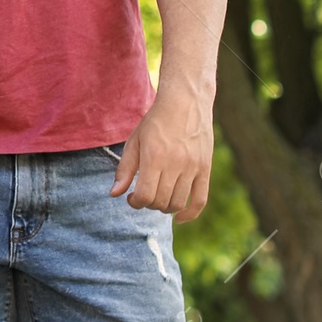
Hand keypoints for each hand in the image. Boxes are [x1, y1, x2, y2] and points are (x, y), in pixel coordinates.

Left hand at [110, 87, 212, 218]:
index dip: (135, 202)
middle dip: (148, 204)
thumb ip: (125, 169)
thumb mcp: (135, 141)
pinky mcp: (205, 168)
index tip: (131, 197)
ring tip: (158, 197)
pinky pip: (201, 200)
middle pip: (160, 202)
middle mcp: (175, 164)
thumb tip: (115, 194)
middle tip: (143, 195)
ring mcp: (193, 167)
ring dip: (165, 207)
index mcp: (154, 157)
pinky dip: (190, 214)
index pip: (144, 195)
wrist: (186, 102)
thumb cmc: (156, 122)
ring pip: (178, 203)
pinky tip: (180, 218)